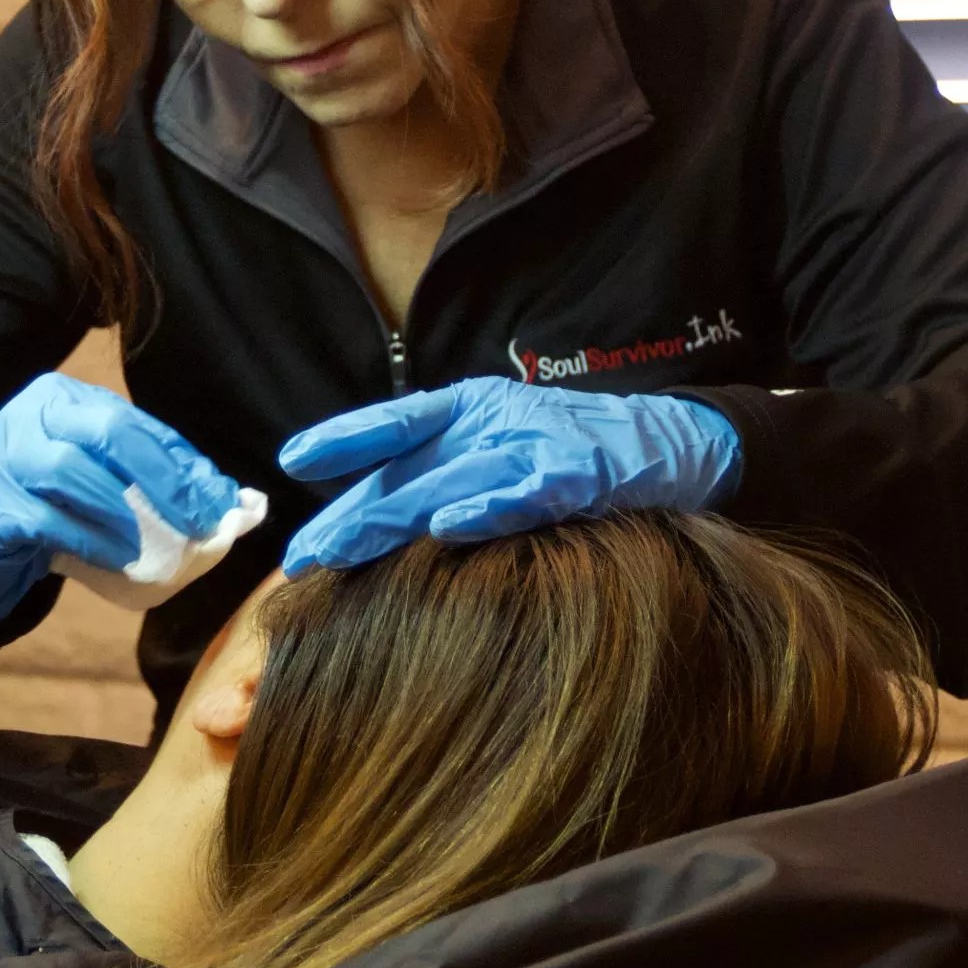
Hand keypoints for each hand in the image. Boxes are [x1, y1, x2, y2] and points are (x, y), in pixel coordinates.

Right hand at [0, 374, 239, 625]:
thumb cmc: (46, 499)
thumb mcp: (95, 474)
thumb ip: (149, 478)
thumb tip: (231, 502)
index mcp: (65, 398)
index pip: (134, 422)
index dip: (181, 462)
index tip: (219, 500)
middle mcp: (32, 414)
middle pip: (107, 431)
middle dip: (163, 478)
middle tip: (199, 521)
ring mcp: (6, 455)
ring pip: (71, 471)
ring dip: (125, 513)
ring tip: (158, 547)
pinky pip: (46, 520)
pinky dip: (90, 541)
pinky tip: (119, 559)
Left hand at [278, 380, 740, 573]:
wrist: (676, 445)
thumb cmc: (576, 453)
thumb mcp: (502, 447)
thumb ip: (445, 471)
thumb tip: (375, 516)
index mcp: (471, 409)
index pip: (395, 421)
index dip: (344, 437)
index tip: (292, 460)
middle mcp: (495, 419)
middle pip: (406, 468)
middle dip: (347, 514)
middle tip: (298, 558)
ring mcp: (536, 444)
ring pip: (448, 481)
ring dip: (389, 519)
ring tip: (339, 552)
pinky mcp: (580, 476)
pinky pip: (524, 494)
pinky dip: (487, 508)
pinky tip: (446, 529)